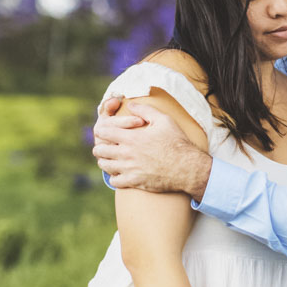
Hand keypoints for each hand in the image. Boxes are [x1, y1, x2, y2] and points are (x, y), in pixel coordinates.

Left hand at [92, 101, 211, 196]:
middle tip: (103, 146)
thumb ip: (145, 110)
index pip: (104, 132)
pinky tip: (119, 173)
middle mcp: (127, 154)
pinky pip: (115, 181)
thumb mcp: (164, 120)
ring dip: (104, 161)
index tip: (102, 130)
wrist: (187, 168)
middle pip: (100, 150)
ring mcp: (130, 169)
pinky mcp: (135, 182)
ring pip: (105, 166)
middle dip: (99, 146)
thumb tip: (130, 104)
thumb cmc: (176, 142)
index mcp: (132, 138)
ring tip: (107, 159)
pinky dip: (114, 177)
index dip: (100, 130)